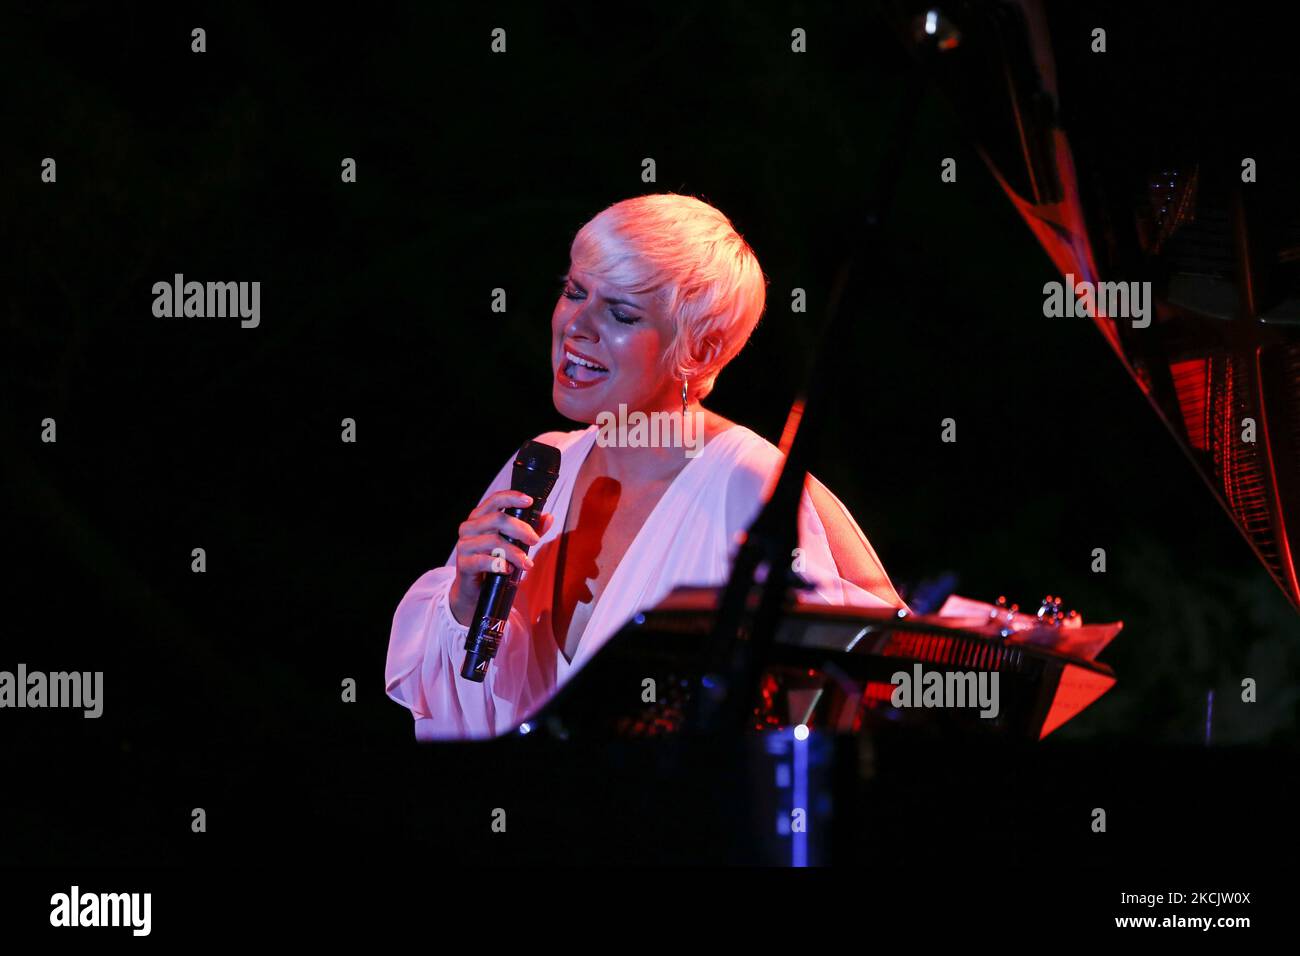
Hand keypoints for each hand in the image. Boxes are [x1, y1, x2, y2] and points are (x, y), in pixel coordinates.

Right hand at [448, 490, 554, 626]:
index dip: (512, 497)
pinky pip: (483, 561)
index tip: (529, 501)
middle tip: (535, 540)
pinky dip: (500, 564)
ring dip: (514, 552)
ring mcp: (464, 545)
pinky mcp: (463, 564)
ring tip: (527, 563)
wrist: (476, 590)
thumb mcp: (515, 543)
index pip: (495, 500)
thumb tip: (549, 517)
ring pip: (493, 541)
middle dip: (521, 529)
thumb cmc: (495, 560)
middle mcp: (469, 527)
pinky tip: (509, 570)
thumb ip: (530, 530)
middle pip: (497, 519)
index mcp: (480, 517)